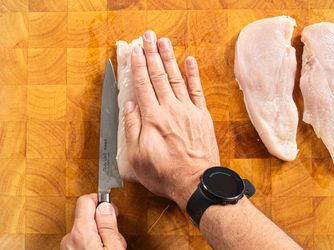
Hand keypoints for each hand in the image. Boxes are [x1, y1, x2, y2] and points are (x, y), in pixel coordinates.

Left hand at [61, 194, 125, 249]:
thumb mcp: (115, 247)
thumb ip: (108, 225)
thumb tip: (104, 206)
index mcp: (80, 233)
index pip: (85, 201)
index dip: (100, 201)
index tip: (110, 208)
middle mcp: (69, 239)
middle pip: (87, 216)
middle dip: (103, 222)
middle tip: (115, 236)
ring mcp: (68, 247)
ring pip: (86, 229)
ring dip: (99, 234)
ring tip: (109, 247)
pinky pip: (81, 240)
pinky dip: (92, 243)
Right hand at [124, 30, 219, 209]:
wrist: (196, 182)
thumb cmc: (165, 173)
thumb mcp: (137, 157)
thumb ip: (132, 129)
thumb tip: (130, 106)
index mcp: (153, 118)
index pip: (143, 85)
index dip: (138, 66)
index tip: (134, 51)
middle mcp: (170, 109)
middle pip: (159, 76)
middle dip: (152, 54)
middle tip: (148, 37)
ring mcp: (188, 110)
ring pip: (176, 78)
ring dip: (169, 58)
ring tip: (164, 42)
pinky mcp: (202, 116)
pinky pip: (197, 90)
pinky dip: (193, 74)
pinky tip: (189, 61)